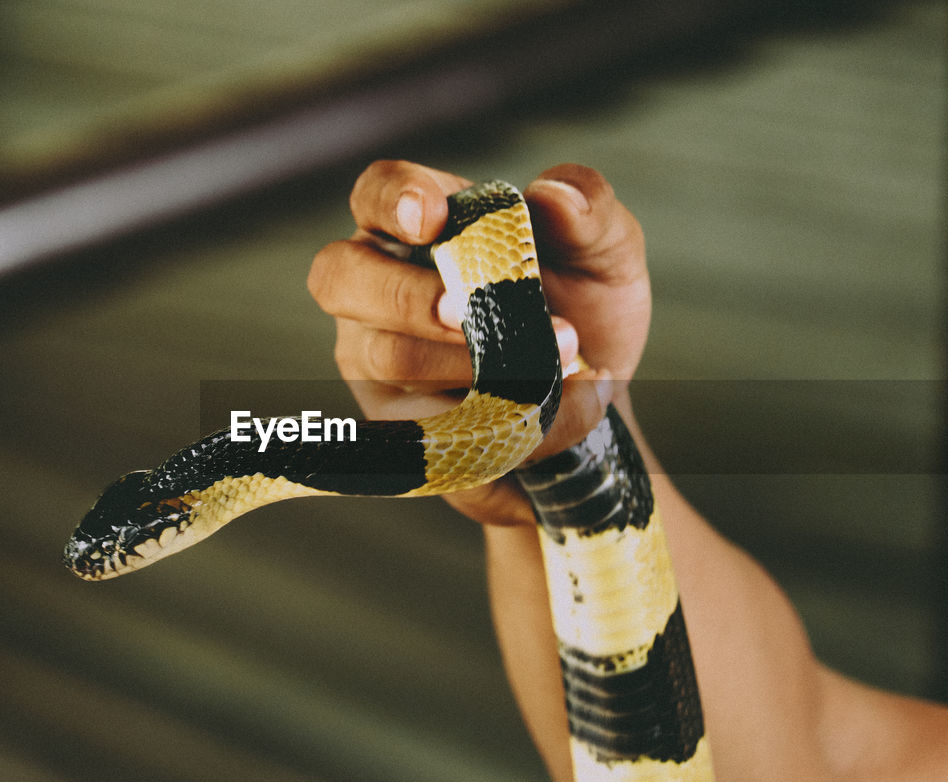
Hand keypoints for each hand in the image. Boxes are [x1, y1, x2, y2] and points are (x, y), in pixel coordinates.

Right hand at [308, 160, 651, 525]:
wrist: (595, 401)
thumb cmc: (585, 309)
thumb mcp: (606, 255)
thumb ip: (591, 214)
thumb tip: (556, 194)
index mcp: (421, 226)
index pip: (376, 194)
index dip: (393, 200)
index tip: (431, 219)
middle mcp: (380, 286)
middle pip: (341, 276)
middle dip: (405, 295)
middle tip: (466, 313)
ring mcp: (377, 356)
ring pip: (385, 355)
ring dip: (463, 362)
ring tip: (545, 367)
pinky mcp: (395, 422)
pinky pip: (417, 423)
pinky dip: (485, 419)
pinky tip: (540, 416)